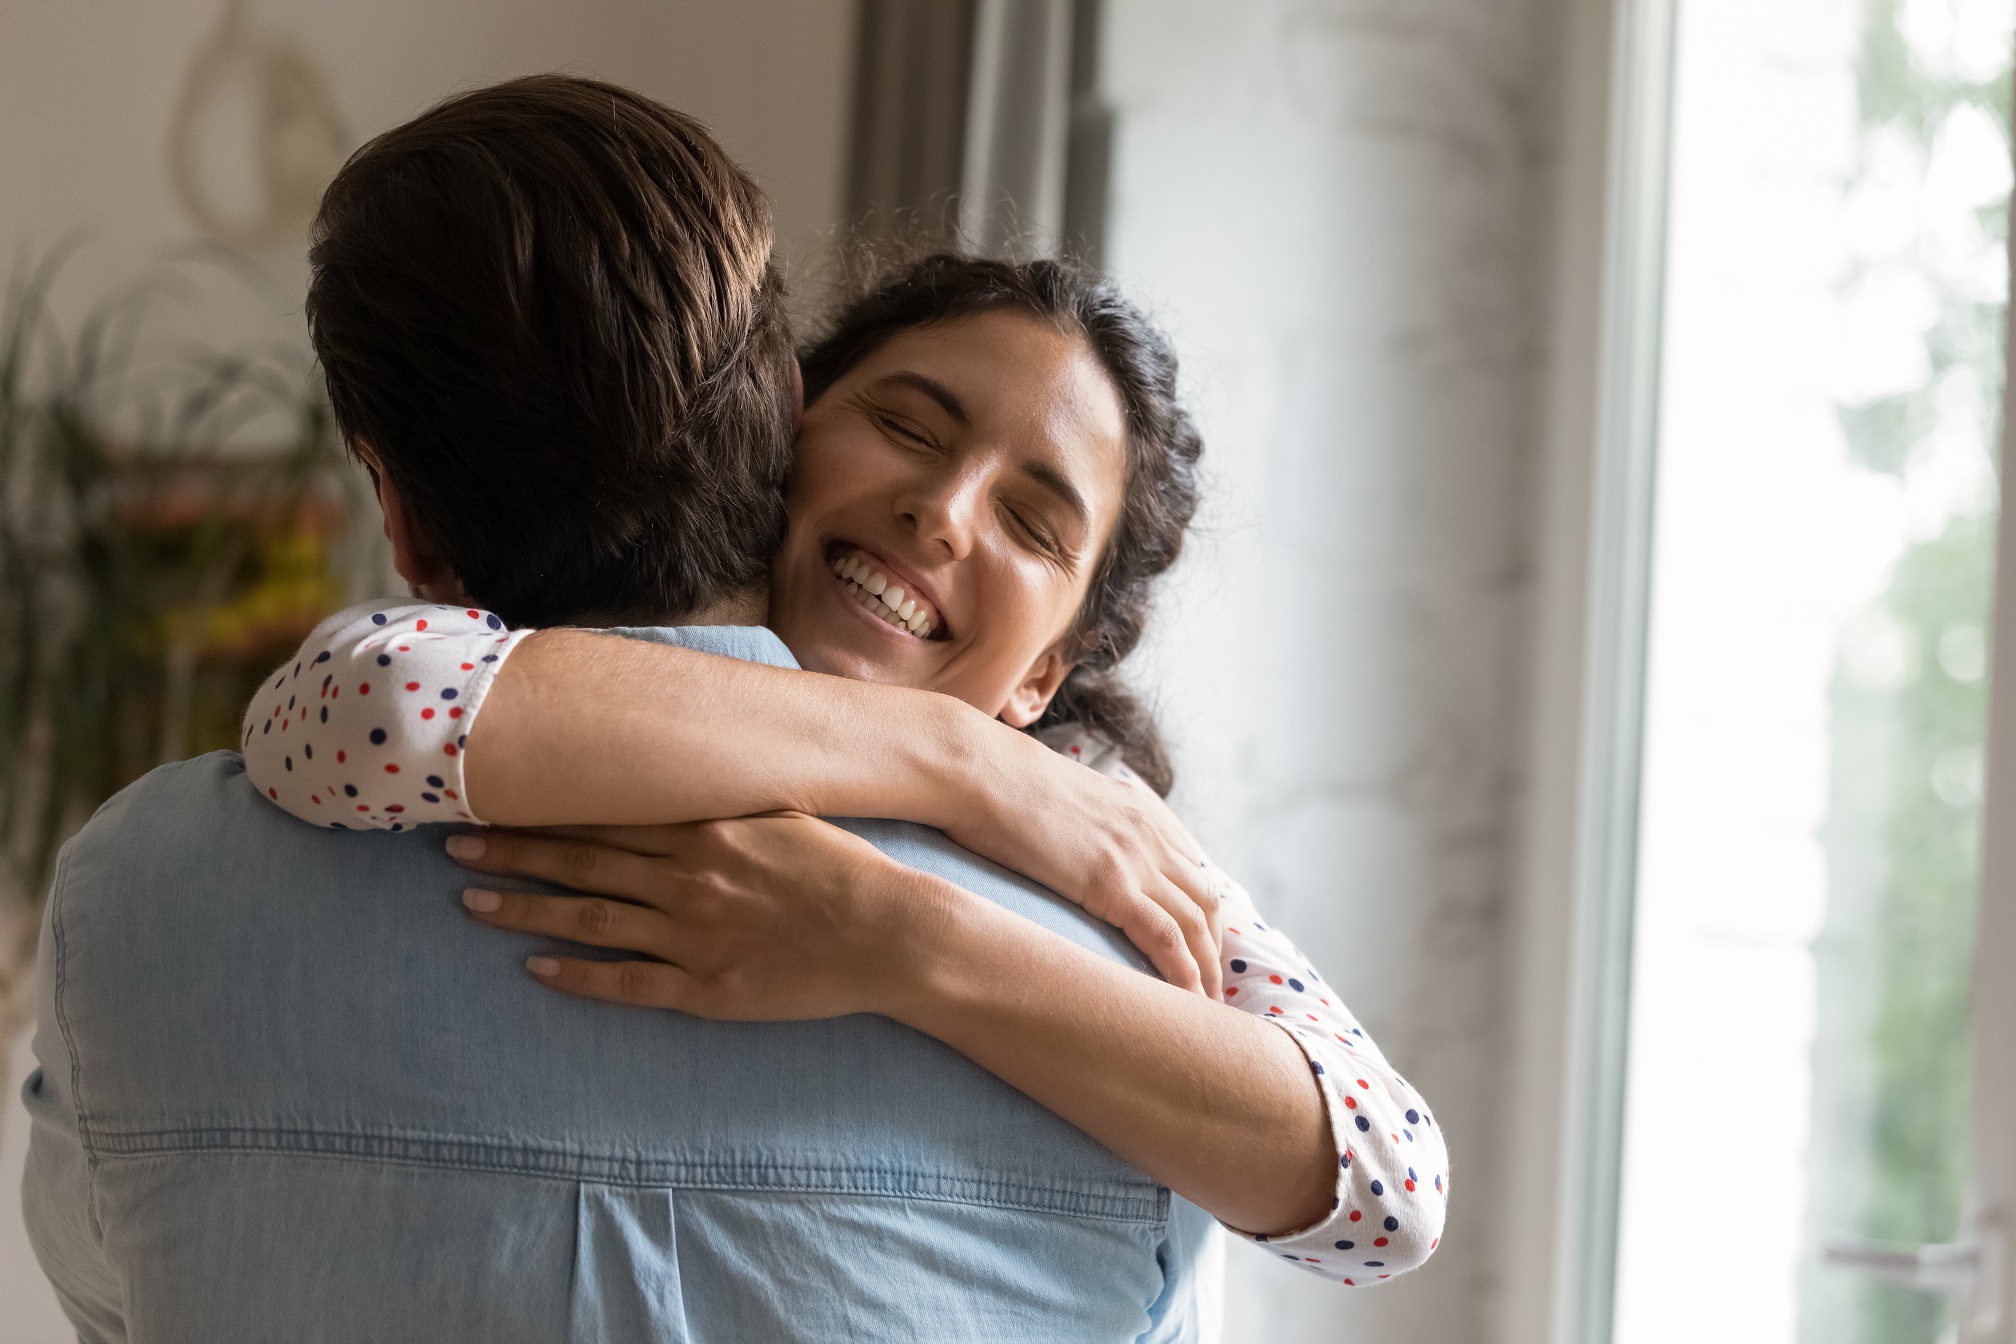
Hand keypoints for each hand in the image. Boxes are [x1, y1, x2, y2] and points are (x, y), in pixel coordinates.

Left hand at [445, 818, 953, 1020]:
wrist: (889, 933)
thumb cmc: (843, 868)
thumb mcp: (785, 811)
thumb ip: (728, 795)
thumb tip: (684, 761)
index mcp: (705, 831)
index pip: (605, 815)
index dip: (543, 808)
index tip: (492, 797)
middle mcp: (688, 879)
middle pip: (581, 862)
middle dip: (512, 851)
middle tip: (451, 843)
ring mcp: (692, 936)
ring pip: (590, 919)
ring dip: (526, 909)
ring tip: (470, 901)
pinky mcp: (705, 989)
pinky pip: (626, 983)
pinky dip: (577, 976)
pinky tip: (535, 968)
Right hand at [939, 730, 1222, 998]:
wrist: (976, 770)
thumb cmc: (996, 783)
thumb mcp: (1058, 797)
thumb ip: (1082, 824)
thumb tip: (1066, 852)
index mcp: (1139, 809)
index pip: (1193, 870)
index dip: (1202, 916)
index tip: (1199, 951)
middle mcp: (1149, 832)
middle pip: (1205, 902)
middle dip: (1212, 951)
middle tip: (1208, 993)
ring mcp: (1135, 857)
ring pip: (1195, 925)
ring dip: (1206, 972)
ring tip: (1203, 1013)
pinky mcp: (1112, 883)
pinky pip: (1165, 938)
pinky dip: (1183, 974)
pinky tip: (1185, 1003)